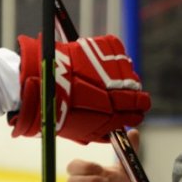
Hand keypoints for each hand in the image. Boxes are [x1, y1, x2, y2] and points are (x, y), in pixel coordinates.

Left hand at [9, 34, 150, 143]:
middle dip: (135, 97)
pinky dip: (110, 56)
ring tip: (104, 75)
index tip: (132, 111)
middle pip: (139, 96)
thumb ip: (99, 130)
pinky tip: (97, 61)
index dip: (134, 114)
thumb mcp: (79, 130)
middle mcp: (120, 92)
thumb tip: (109, 133)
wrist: (42, 78)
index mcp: (113, 114)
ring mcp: (116, 69)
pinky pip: (117, 53)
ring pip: (129, 74)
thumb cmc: (55, 106)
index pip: (136, 115)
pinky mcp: (109, 48)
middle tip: (125, 94)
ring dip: (121, 75)